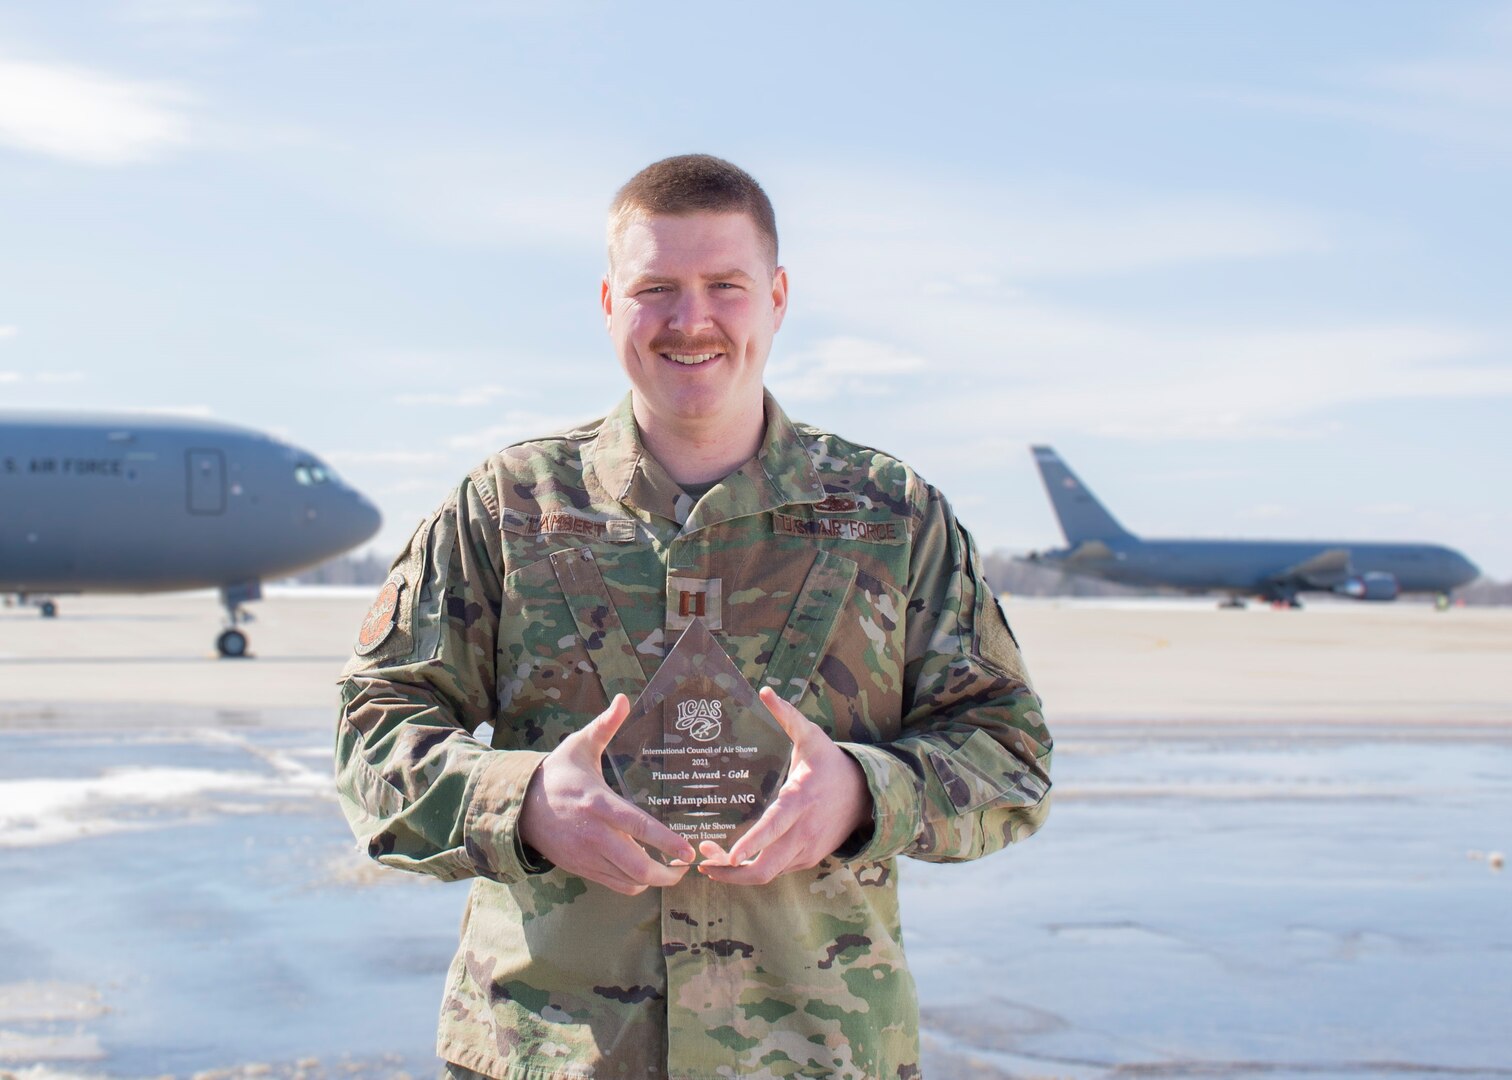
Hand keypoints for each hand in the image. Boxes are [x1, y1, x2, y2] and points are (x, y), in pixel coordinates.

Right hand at [519, 693, 694, 894]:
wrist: (519, 805)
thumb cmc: (557, 773)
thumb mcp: (579, 745)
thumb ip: (605, 725)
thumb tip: (623, 699)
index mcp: (598, 803)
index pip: (638, 826)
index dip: (665, 841)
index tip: (688, 851)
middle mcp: (593, 834)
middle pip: (636, 865)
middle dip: (665, 873)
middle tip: (683, 868)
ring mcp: (586, 855)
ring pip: (626, 880)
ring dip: (651, 880)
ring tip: (670, 871)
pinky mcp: (581, 868)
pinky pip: (614, 885)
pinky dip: (633, 884)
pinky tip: (644, 873)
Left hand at [697, 687, 872, 884]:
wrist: (865, 795)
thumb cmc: (830, 763)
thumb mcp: (811, 736)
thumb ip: (787, 715)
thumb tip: (766, 691)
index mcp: (800, 800)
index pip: (773, 827)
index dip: (751, 844)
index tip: (728, 854)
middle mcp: (803, 831)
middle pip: (766, 867)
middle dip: (731, 871)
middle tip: (703, 862)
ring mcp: (806, 850)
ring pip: (768, 874)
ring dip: (737, 874)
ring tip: (710, 860)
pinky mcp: (808, 860)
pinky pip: (777, 871)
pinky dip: (754, 870)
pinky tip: (734, 860)